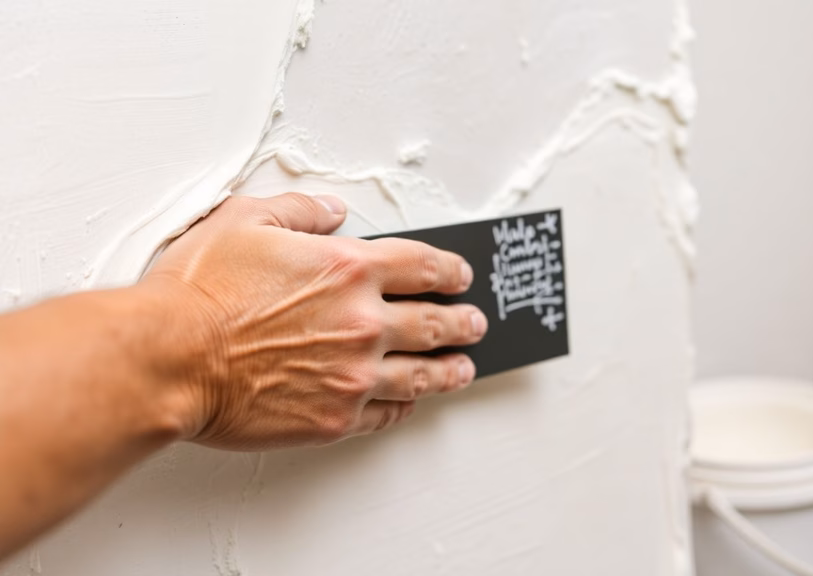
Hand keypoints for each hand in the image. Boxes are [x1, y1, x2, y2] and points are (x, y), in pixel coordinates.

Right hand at [141, 193, 487, 449]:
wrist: (170, 359)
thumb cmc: (199, 292)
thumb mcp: (246, 220)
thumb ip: (300, 212)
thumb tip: (332, 213)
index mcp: (349, 269)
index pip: (423, 265)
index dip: (450, 271)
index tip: (460, 277)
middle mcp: (364, 322)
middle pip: (435, 323)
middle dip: (463, 322)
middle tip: (475, 324)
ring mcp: (355, 375)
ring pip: (423, 373)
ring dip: (450, 369)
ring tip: (463, 368)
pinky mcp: (336, 417)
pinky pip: (387, 413)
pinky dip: (404, 406)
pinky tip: (409, 401)